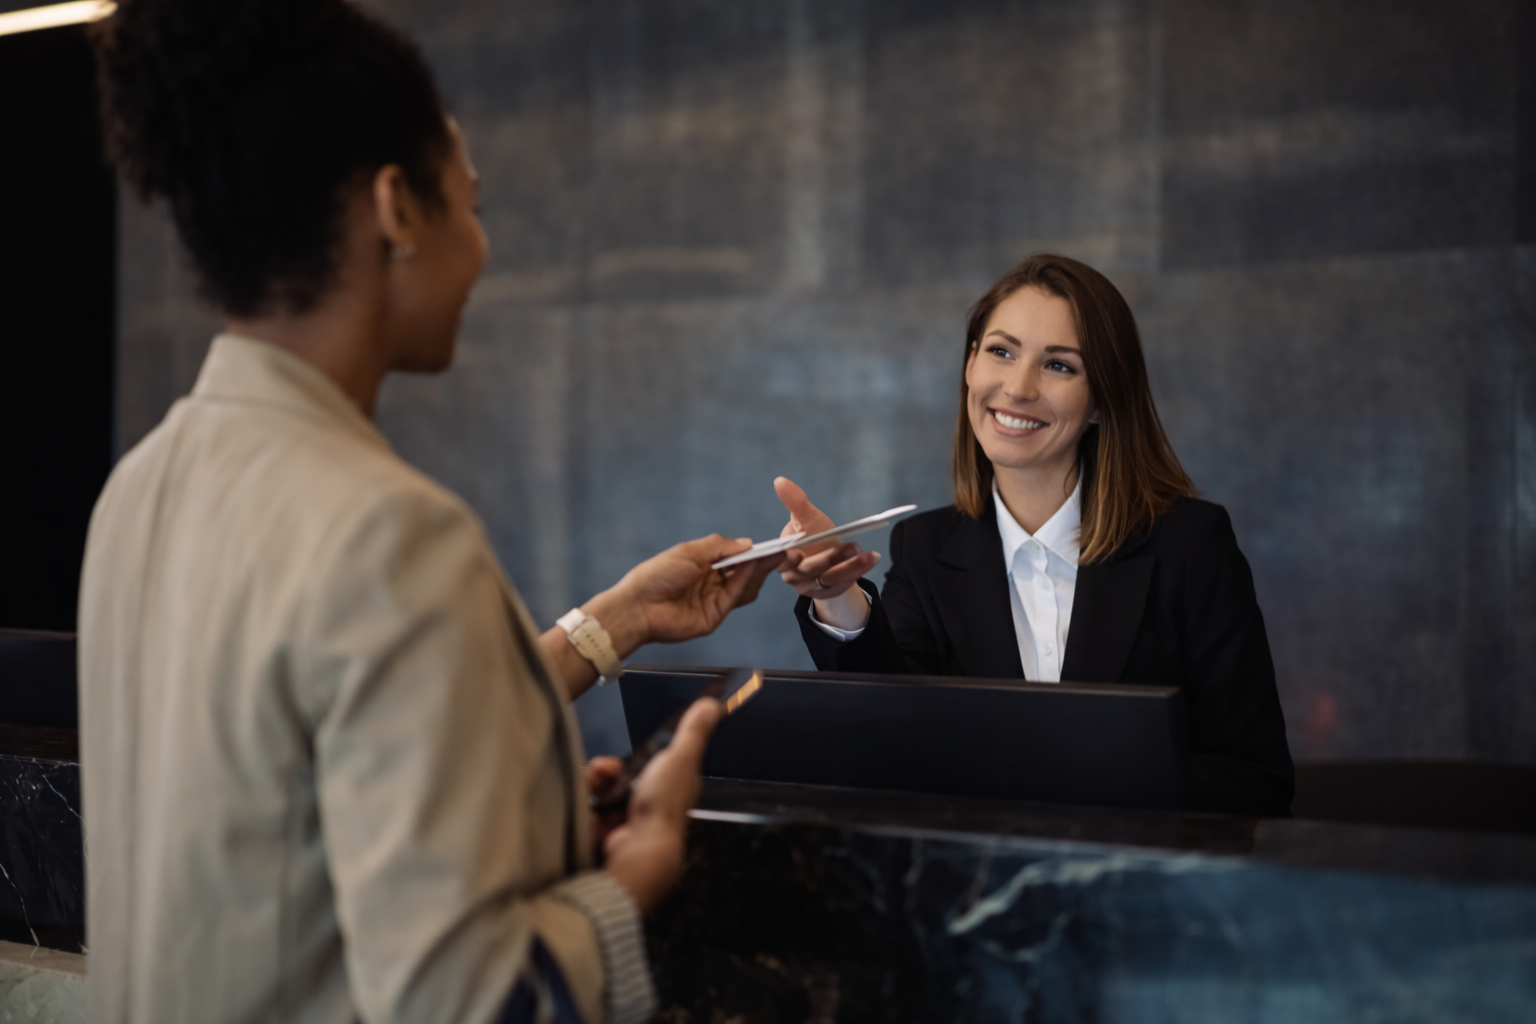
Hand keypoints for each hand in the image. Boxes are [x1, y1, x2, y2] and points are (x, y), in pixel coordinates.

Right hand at [603, 699, 719, 912]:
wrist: (640, 847)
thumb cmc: (664, 803)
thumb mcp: (681, 758)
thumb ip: (692, 732)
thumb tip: (712, 704)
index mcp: (672, 787)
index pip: (649, 765)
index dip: (633, 757)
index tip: (625, 753)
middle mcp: (650, 804)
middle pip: (618, 777)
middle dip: (605, 770)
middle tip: (601, 771)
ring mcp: (627, 820)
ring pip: (600, 792)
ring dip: (592, 785)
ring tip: (592, 788)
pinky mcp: (605, 833)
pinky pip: (588, 810)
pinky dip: (585, 805)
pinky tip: (587, 805)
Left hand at [604, 535, 781, 647]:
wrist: (639, 606)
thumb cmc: (657, 574)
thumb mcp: (689, 551)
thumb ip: (719, 546)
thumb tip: (748, 543)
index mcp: (702, 564)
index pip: (734, 556)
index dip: (752, 550)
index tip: (772, 543)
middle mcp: (711, 581)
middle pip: (743, 571)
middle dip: (762, 560)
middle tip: (781, 550)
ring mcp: (714, 599)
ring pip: (744, 585)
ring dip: (758, 570)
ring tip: (772, 556)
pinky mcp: (715, 615)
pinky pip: (735, 597)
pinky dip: (746, 581)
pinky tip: (753, 566)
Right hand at [774, 476, 879, 603]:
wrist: (829, 558)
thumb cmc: (814, 535)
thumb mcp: (807, 518)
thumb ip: (795, 502)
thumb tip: (779, 480)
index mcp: (782, 555)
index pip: (781, 557)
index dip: (788, 557)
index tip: (797, 553)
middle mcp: (791, 574)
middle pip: (810, 567)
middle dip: (831, 558)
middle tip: (853, 546)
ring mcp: (809, 586)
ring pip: (830, 577)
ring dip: (852, 567)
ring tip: (871, 555)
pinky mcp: (826, 593)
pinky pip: (842, 584)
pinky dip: (857, 572)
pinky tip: (871, 561)